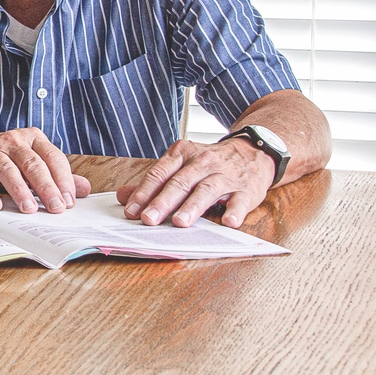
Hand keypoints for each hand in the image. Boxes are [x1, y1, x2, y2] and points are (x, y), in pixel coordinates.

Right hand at [0, 128, 90, 214]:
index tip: (69, 201)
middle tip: (56, 208)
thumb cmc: (3, 158)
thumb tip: (84, 189)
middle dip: (46, 187)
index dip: (63, 180)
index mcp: (31, 138)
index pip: (52, 157)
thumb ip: (57, 175)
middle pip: (32, 164)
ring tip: (29, 209)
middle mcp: (12, 141)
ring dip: (20, 191)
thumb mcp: (31, 162)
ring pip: (8, 170)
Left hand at [116, 138, 275, 227]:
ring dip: (192, 207)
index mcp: (182, 154)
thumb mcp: (180, 165)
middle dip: (162, 202)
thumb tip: (123, 196)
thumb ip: (153, 182)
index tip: (131, 210)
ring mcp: (226, 175)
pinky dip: (235, 211)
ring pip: (206, 190)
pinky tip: (228, 222)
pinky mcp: (247, 189)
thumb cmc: (209, 163)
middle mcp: (203, 162)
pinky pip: (240, 200)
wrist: (252, 152)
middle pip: (179, 182)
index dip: (144, 192)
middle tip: (149, 219)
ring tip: (180, 223)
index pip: (159, 173)